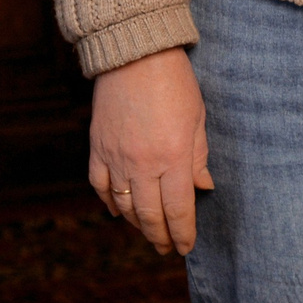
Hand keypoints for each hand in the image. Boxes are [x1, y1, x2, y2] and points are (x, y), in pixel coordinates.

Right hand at [88, 47, 213, 253]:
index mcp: (173, 156)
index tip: (185, 247)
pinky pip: (101, 186)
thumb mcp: (198, 118)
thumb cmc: (175, 82)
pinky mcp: (98, 148)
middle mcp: (143, 163)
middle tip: (166, 248)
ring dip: (137, 224)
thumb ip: (198, 157)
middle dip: (160, 237)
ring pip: (124, 206)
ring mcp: (117, 157)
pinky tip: (118, 211)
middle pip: (150, 215)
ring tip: (148, 232)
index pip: (179, 209)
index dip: (182, 233)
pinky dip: (109, 203)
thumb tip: (203, 187)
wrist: (135, 54)